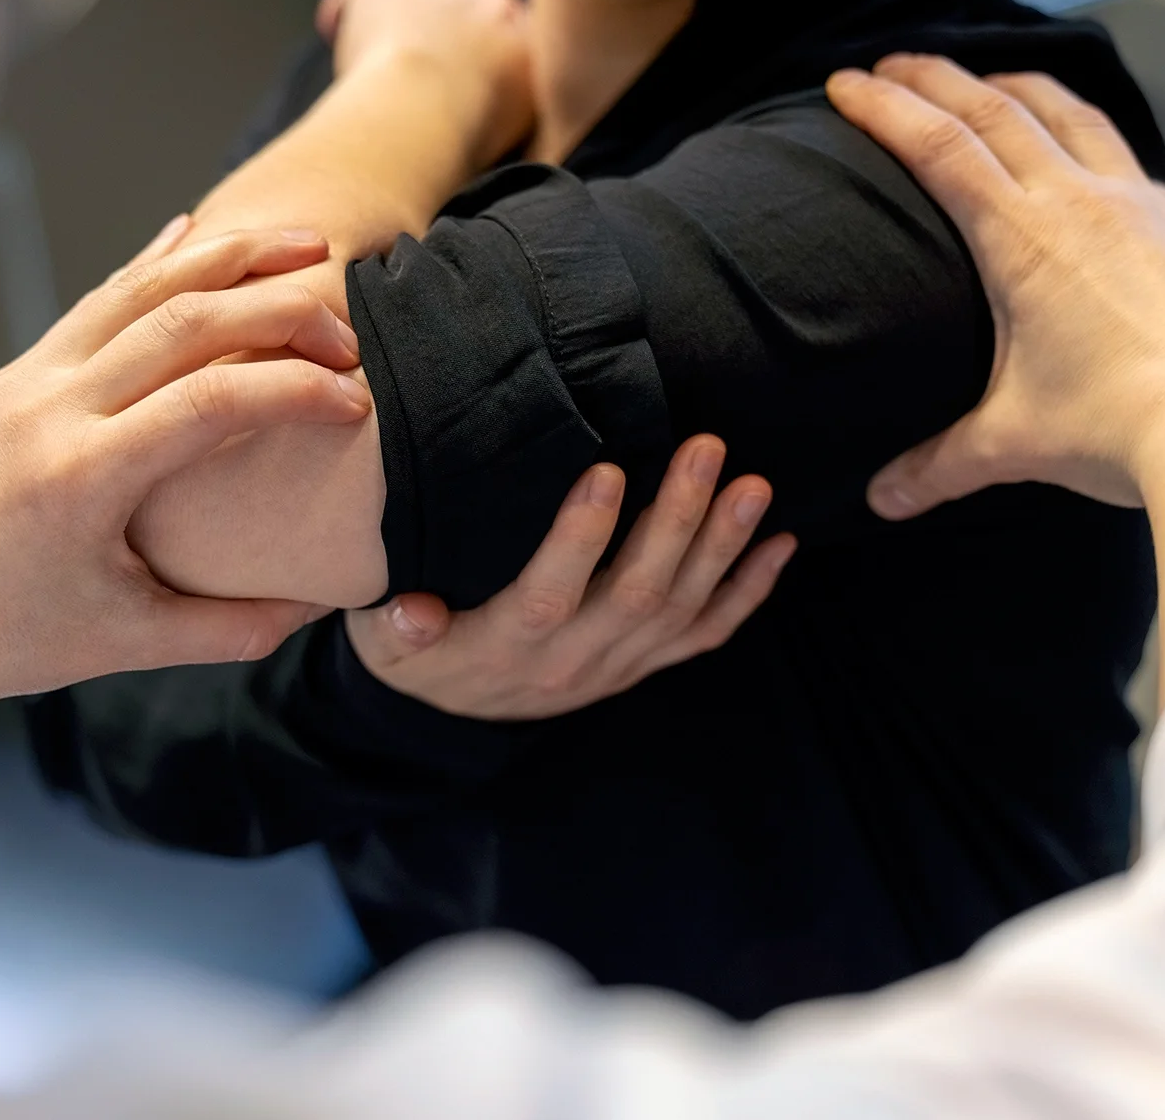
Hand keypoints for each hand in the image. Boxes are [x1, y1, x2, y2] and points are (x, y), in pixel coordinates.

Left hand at [0, 226, 375, 709]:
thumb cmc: (0, 640)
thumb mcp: (127, 646)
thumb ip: (231, 627)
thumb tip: (317, 607)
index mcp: (82, 477)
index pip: (212, 400)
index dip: (297, 390)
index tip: (355, 401)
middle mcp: (51, 409)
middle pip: (184, 320)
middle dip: (279, 308)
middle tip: (348, 326)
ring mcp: (26, 381)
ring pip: (139, 290)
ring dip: (227, 258)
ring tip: (302, 241)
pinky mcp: (13, 375)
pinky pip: (95, 300)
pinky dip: (153, 262)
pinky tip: (197, 233)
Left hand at [316, 0, 533, 165]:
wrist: (418, 117)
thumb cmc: (466, 141)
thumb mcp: (518, 136)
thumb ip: (512, 111)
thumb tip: (493, 126)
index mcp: (531, 37)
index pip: (515, 39)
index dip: (487, 63)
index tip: (468, 88)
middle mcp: (488, 0)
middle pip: (469, 14)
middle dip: (446, 40)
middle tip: (423, 84)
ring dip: (401, 28)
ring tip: (381, 73)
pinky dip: (348, 12)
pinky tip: (334, 32)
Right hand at [344, 435, 796, 720]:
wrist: (452, 715)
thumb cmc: (416, 653)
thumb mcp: (383, 642)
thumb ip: (396, 625)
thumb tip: (408, 611)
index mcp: (507, 646)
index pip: (549, 592)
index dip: (581, 537)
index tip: (607, 470)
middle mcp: (573, 660)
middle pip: (637, 593)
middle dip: (677, 519)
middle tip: (706, 449)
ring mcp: (617, 665)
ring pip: (681, 609)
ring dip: (723, 547)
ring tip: (753, 485)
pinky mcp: (644, 664)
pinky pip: (706, 635)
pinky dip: (749, 592)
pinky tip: (781, 545)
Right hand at [826, 56, 1164, 516]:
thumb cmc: (1123, 430)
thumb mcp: (1014, 442)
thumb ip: (941, 463)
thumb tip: (884, 499)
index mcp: (1024, 238)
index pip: (937, 146)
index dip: (885, 108)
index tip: (846, 82)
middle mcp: (1084, 202)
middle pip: (997, 109)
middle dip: (937, 77)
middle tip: (894, 60)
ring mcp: (1149, 207)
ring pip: (1074, 117)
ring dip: (1021, 88)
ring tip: (991, 81)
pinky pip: (1134, 166)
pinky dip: (1095, 144)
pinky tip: (1092, 166)